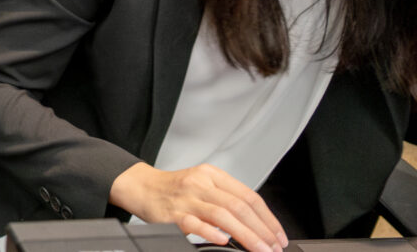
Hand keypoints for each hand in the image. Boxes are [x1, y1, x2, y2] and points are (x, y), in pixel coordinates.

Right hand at [109, 162, 286, 251]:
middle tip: (274, 247)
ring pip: (222, 215)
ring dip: (246, 236)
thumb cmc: (173, 189)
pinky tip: (222, 242)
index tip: (278, 235)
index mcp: (211, 174)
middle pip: (238, 206)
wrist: (140, 186)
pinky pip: (194, 223)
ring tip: (260, 250)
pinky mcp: (171, 213)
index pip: (248, 195)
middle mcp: (200, 183)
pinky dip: (210, 233)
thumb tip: (257, 224)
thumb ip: (226, 198)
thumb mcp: (202, 184)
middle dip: (261, 230)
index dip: (268, 218)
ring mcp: (185, 198)